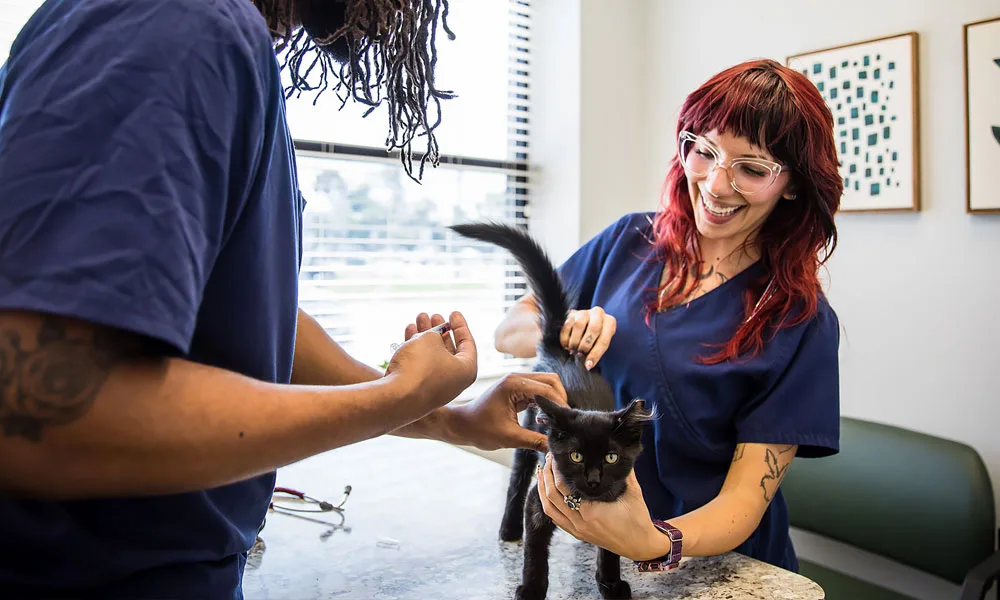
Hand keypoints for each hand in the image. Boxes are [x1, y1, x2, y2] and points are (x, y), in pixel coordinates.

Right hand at [384, 312, 477, 411]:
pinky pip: (420, 365)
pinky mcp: (418, 391)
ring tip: (419, 318)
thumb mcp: (430, 339)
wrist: (397, 398)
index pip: (468, 343)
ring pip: (432, 356)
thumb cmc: (420, 366)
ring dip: (425, 336)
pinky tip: (409, 331)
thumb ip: (434, 333)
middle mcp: (454, 381)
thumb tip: (431, 337)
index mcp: (467, 370)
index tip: (452, 312)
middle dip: (440, 330)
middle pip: (449, 350)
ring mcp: (435, 388)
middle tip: (434, 315)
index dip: (460, 325)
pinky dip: (416, 348)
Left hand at [449, 372, 567, 451]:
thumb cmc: (480, 429)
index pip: (546, 389)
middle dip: (560, 398)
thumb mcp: (509, 437)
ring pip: (546, 385)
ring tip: (555, 421)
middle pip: (550, 381)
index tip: (568, 420)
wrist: (462, 426)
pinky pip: (538, 392)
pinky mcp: (516, 390)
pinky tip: (543, 419)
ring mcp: (516, 383)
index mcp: (513, 384)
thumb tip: (554, 448)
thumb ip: (534, 441)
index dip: (560, 404)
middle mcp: (516, 378)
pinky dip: (545, 403)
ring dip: (553, 401)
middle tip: (564, 419)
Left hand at [536, 453, 668, 561]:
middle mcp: (580, 522)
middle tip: (547, 459)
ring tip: (542, 473)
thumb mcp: (633, 492)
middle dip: (546, 476)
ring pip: (549, 509)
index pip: (564, 486)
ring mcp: (578, 530)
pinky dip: (549, 505)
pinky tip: (548, 494)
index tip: (556, 456)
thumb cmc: (638, 520)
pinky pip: (557, 520)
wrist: (641, 546)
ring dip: (542, 490)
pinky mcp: (579, 535)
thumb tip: (617, 451)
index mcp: (591, 511)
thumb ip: (625, 472)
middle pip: (551, 496)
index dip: (556, 469)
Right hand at [560, 306, 615, 369]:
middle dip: (585, 345)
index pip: (604, 340)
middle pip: (593, 329)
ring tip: (572, 350)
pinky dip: (565, 338)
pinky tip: (566, 345)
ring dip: (575, 342)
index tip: (588, 365)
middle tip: (579, 355)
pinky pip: (567, 326)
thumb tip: (587, 365)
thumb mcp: (600, 342)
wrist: (586, 323)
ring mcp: (584, 312)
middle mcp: (598, 313)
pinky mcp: (571, 313)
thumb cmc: (596, 337)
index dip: (595, 354)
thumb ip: (596, 350)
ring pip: (579, 326)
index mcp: (610, 322)